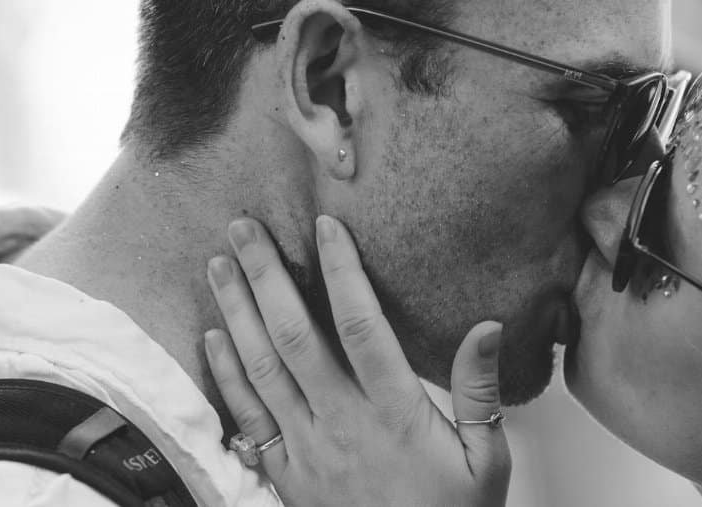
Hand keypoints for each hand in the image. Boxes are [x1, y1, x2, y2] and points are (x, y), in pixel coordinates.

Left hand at [203, 215, 510, 506]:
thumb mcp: (487, 459)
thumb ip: (480, 391)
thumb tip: (486, 326)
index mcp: (395, 415)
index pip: (363, 328)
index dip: (341, 273)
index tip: (325, 226)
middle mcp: (342, 425)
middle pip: (295, 338)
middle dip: (267, 277)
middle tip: (245, 227)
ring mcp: (306, 450)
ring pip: (262, 370)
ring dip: (237, 312)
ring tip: (218, 264)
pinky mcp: (285, 475)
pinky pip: (247, 418)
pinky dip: (226, 374)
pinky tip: (214, 337)